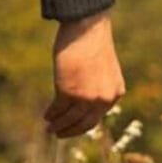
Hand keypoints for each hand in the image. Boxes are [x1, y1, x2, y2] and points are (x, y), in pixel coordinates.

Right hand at [45, 12, 124, 137]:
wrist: (87, 28)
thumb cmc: (92, 43)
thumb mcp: (102, 69)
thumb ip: (97, 85)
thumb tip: (82, 100)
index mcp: (115, 93)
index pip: (97, 116)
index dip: (82, 125)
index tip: (72, 127)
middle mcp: (103, 99)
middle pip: (85, 123)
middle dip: (70, 130)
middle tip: (58, 134)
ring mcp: (86, 97)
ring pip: (70, 119)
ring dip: (58, 125)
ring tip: (49, 128)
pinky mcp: (69, 92)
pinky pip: (58, 109)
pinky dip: (51, 114)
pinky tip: (46, 116)